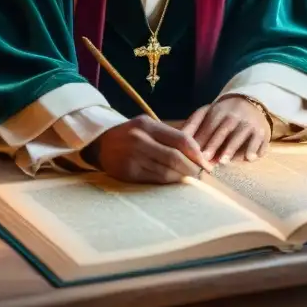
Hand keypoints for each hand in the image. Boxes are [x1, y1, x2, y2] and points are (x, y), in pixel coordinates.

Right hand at [85, 116, 213, 183]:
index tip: (206, 162)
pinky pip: (156, 179)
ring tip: (190, 178)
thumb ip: (169, 135)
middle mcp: (140, 139)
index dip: (197, 152)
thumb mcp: (147, 126)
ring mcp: (133, 157)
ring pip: (167, 170)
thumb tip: (197, 151)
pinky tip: (174, 180)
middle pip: (175, 157)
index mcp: (148, 125)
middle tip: (201, 174)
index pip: (180, 139)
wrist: (100, 145)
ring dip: (182, 176)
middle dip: (192, 167)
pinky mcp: (129, 172)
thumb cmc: (130, 135)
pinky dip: (169, 181)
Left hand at [181, 96, 271, 164]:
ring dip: (232, 149)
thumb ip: (193, 126)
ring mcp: (250, 124)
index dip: (203, 139)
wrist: (252, 103)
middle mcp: (235, 116)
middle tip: (206, 159)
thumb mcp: (208, 114)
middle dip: (215, 144)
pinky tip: (249, 158)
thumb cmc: (224, 115)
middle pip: (224, 130)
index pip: (210, 125)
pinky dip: (255, 149)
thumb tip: (178, 140)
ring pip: (241, 135)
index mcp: (219, 111)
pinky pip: (260, 141)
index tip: (195, 153)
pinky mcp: (263, 132)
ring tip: (224, 162)